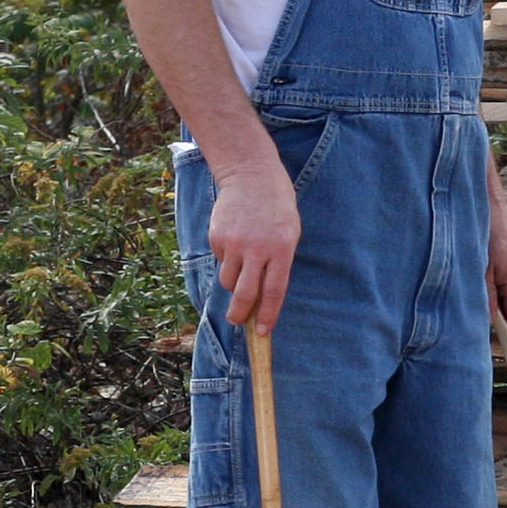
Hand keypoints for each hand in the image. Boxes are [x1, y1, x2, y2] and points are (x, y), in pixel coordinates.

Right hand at [210, 149, 300, 331]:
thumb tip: (264, 295)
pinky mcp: (218, 236)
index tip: (262, 332)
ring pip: (229, 280)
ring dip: (233, 283)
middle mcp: (257, 248)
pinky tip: (234, 239)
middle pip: (245, 294)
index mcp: (281, 249)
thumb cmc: (276, 206)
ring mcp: (235, 243)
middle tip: (237, 321)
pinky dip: (226, 258)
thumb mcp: (289, 232)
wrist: (250, 175)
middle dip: (240, 314)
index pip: (274, 291)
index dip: (268, 315)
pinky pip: (220, 259)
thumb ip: (278, 261)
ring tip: (241, 266)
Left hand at [486, 163, 506, 342]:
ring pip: (503, 296)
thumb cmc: (484, 230)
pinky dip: (490, 292)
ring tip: (471, 315)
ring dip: (490, 305)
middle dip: (498, 324)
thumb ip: (484, 296)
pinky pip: (500, 284)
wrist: (486, 198)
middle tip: (481, 342)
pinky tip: (476, 293)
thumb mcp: (479, 268)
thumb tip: (487, 321)